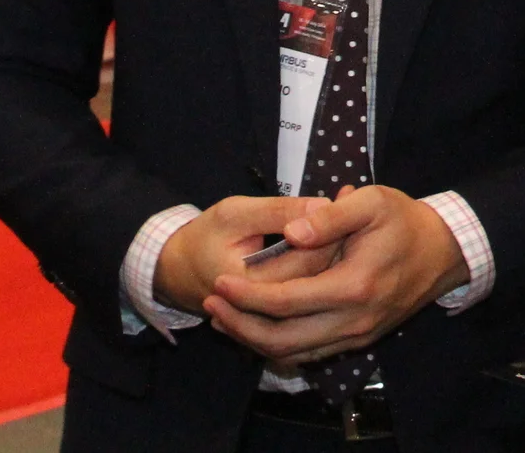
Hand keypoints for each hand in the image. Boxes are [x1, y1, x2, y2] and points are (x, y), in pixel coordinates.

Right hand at [154, 195, 334, 312]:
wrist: (178, 271)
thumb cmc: (207, 236)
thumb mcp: (235, 213)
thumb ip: (277, 211)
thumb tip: (323, 205)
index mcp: (253, 284)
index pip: (310, 260)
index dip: (331, 231)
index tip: (343, 203)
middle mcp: (265, 310)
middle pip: (318, 279)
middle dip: (336, 245)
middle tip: (347, 214)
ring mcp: (269, 321)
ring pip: (315, 293)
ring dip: (331, 261)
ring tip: (338, 230)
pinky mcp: (273, 322)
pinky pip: (305, 301)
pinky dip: (318, 276)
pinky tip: (324, 251)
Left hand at [203, 185, 468, 365]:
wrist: (444, 251)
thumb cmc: (404, 220)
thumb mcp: (372, 201)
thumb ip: (331, 216)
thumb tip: (292, 232)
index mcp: (353, 286)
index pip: (284, 302)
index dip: (246, 296)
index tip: (219, 283)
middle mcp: (353, 321)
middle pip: (281, 339)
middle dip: (239, 325)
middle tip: (211, 305)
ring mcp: (357, 335)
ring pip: (292, 353)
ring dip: (254, 339)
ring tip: (225, 317)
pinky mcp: (359, 340)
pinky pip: (310, 354)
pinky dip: (278, 345)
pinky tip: (259, 326)